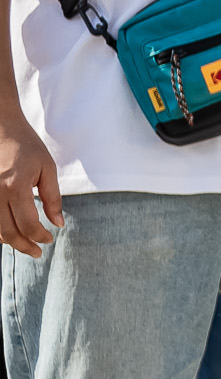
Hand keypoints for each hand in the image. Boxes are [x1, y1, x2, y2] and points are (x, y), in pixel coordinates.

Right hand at [0, 105, 62, 257]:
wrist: (0, 126)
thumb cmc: (26, 146)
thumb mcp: (47, 169)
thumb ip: (53, 198)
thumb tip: (58, 224)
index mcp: (16, 187)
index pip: (29, 225)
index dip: (40, 237)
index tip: (49, 238)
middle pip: (8, 232)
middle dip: (24, 246)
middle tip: (37, 252)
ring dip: (9, 240)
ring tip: (24, 244)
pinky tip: (8, 231)